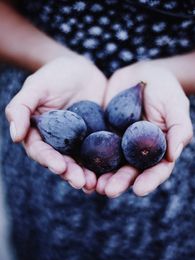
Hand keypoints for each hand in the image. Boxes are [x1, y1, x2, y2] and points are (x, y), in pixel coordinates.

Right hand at [5, 54, 106, 190]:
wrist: (82, 70)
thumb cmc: (55, 75)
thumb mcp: (36, 86)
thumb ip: (21, 108)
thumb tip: (15, 137)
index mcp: (39, 134)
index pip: (41, 151)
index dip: (49, 160)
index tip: (59, 167)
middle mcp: (58, 144)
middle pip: (62, 163)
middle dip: (70, 174)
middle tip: (81, 183)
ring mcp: (78, 144)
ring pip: (80, 164)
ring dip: (86, 176)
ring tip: (94, 184)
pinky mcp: (95, 141)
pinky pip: (98, 156)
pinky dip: (102, 167)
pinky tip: (109, 175)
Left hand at [96, 61, 192, 196]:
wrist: (139, 75)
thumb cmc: (164, 88)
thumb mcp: (175, 104)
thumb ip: (179, 128)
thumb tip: (174, 156)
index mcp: (159, 149)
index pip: (157, 170)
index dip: (149, 181)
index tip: (139, 190)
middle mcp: (138, 152)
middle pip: (130, 172)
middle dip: (120, 183)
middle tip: (108, 191)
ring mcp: (119, 145)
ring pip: (111, 165)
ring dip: (102, 177)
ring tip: (92, 186)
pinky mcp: (102, 136)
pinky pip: (94, 150)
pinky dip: (87, 161)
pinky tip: (79, 168)